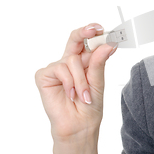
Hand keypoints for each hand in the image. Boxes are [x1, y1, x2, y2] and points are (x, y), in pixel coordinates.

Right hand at [35, 23, 117, 141]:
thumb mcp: (98, 82)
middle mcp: (70, 62)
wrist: (79, 125)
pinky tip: (70, 94)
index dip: (93, 32)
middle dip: (84, 32)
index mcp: (85, 62)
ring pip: (72, 60)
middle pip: (75, 39)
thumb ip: (99, 63)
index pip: (88, 42)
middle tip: (94, 30)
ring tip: (84, 95)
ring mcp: (57, 68)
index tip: (101, 28)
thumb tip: (108, 45)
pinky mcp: (44, 75)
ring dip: (81, 80)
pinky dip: (69, 83)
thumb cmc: (89, 107)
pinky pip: (60, 69)